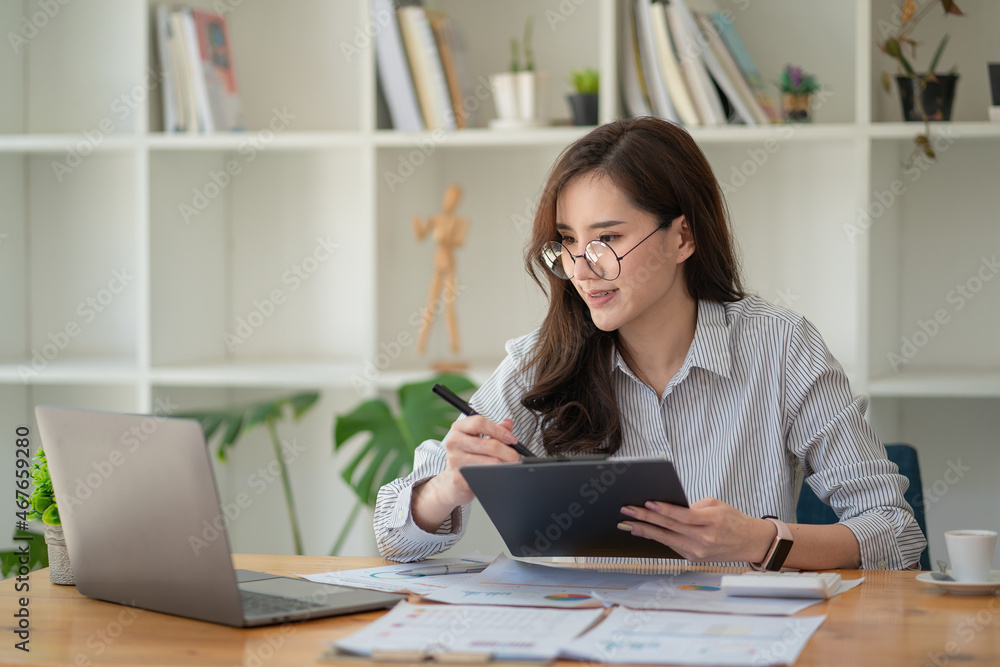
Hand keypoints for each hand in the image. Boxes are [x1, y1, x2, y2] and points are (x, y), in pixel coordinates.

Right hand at [411, 416, 519, 530]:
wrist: (452, 483)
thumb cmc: (467, 458)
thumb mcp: (478, 440)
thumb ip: (494, 430)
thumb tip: (508, 423)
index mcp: (458, 429)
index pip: (480, 423)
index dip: (499, 430)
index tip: (512, 439)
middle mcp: (454, 442)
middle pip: (490, 444)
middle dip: (509, 452)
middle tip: (517, 457)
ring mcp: (455, 460)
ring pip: (492, 462)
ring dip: (506, 465)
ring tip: (510, 466)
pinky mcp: (459, 477)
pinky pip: (487, 475)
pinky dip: (498, 475)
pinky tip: (500, 474)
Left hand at [618, 497, 773, 562]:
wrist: (749, 542)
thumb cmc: (732, 520)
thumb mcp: (716, 505)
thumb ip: (692, 507)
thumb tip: (667, 508)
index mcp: (712, 521)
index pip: (684, 516)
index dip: (665, 510)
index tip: (648, 503)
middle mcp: (705, 539)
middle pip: (671, 528)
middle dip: (646, 518)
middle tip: (628, 511)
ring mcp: (698, 551)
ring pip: (666, 539)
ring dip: (645, 530)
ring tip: (628, 523)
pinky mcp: (694, 558)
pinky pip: (672, 545)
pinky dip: (657, 538)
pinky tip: (643, 532)